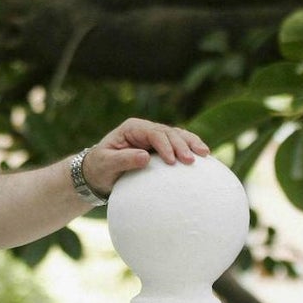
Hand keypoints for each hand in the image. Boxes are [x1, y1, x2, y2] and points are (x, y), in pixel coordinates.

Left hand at [83, 118, 209, 195]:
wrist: (98, 174)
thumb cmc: (99, 168)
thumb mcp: (106, 164)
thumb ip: (123, 160)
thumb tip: (145, 157)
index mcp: (132, 128)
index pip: (154, 132)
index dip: (165, 145)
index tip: (172, 161)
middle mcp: (145, 129)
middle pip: (169, 132)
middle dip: (181, 145)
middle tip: (191, 161)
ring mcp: (154, 137)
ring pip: (177, 135)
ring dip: (191, 143)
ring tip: (205, 154)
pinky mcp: (161, 148)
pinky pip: (179, 145)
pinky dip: (190, 148)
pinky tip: (203, 157)